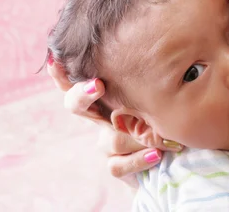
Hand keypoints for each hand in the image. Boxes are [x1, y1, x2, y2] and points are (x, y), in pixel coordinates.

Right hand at [46, 55, 181, 186]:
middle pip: (76, 104)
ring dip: (138, 137)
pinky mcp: (116, 166)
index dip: (62, 73)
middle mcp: (102, 118)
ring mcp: (107, 144)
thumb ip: (149, 90)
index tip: (57, 61)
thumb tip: (155, 70)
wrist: (171, 155)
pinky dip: (138, 159)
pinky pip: (117, 164)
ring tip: (159, 135)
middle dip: (83, 95)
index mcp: (110, 97)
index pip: (81, 81)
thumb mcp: (157, 100)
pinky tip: (155, 154)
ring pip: (112, 139)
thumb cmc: (165, 119)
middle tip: (98, 85)